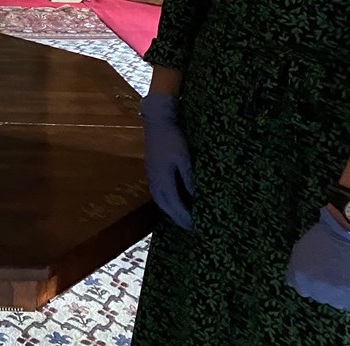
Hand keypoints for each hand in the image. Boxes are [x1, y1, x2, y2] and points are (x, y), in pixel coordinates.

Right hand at [140, 92, 193, 229]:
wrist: (157, 122)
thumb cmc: (173, 139)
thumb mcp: (185, 158)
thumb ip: (189, 179)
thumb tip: (196, 198)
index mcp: (163, 181)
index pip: (175, 206)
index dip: (186, 218)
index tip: (198, 228)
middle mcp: (155, 182)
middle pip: (166, 207)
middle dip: (178, 219)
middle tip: (192, 228)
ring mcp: (151, 177)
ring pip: (161, 201)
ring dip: (172, 211)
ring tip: (183, 218)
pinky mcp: (151, 171)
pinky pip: (159, 194)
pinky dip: (167, 202)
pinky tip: (175, 201)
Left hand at [287, 207, 349, 313]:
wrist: (347, 232)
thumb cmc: (323, 236)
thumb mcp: (300, 249)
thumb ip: (295, 266)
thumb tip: (293, 281)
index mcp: (298, 277)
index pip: (300, 288)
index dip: (309, 279)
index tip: (318, 272)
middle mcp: (312, 290)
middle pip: (317, 295)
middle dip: (322, 286)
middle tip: (333, 271)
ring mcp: (332, 296)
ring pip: (334, 302)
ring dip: (339, 293)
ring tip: (344, 275)